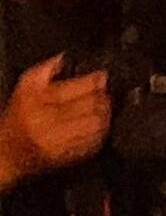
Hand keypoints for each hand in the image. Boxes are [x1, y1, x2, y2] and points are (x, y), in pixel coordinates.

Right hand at [0, 57, 111, 187]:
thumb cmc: (17, 119)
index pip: (73, 89)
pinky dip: (100, 131)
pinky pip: (94, 142)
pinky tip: (97, 125)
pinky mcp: (66, 157)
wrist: (6, 152)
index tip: (101, 76)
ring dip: (105, 113)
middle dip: (102, 96)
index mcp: (35, 104)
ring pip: (96, 124)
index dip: (93, 81)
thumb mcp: (24, 89)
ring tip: (103, 107)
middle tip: (104, 92)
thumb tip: (64, 58)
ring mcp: (58, 143)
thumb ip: (44, 69)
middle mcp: (47, 124)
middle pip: (90, 106)